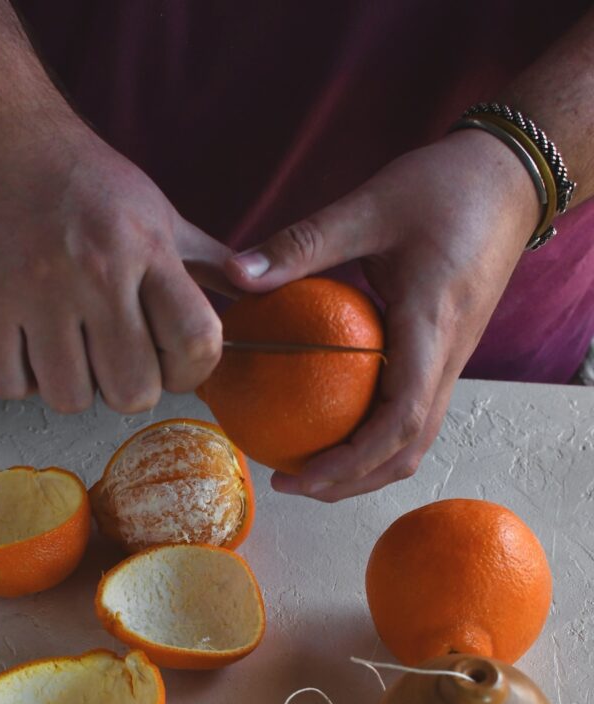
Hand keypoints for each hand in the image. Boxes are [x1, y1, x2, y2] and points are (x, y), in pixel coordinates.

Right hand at [0, 108, 234, 412]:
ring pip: (69, 397)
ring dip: (70, 386)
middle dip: (126, 389)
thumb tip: (261, 290)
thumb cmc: (82, 182)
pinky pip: (10, 385)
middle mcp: (95, 269)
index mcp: (147, 247)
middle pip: (132, 391)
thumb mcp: (158, 213)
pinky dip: (19, 379)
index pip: (196, 342)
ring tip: (64, 348)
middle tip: (111, 360)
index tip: (171, 366)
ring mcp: (35, 288)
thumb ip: (207, 264)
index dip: (190, 373)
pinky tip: (25, 345)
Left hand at [225, 131, 541, 500]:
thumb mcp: (369, 206)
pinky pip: (412, 412)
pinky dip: (373, 436)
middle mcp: (447, 358)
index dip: (351, 462)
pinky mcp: (445, 355)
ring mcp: (451, 361)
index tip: (300, 476)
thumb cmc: (445, 187)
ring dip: (364, 467)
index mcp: (431, 329)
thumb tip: (238, 273)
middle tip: (289, 482)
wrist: (509, 177)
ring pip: (414, 440)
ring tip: (307, 467)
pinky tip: (330, 423)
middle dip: (350, 482)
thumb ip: (304, 243)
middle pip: (407, 450)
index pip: (400, 421)